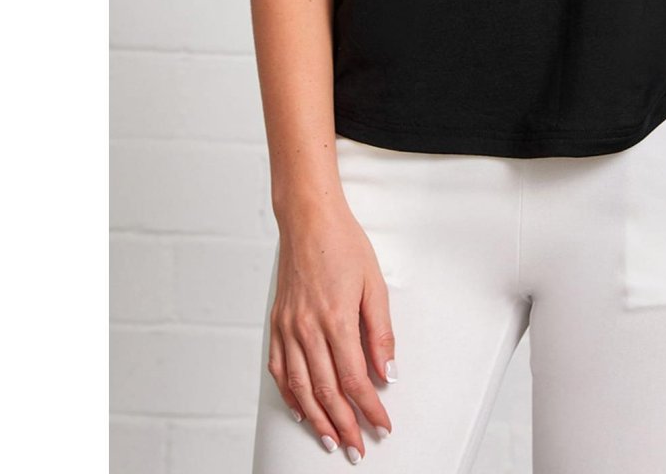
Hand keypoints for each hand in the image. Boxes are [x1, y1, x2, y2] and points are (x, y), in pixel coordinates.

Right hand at [268, 206, 396, 461]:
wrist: (308, 220)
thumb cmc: (343, 244)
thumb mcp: (375, 284)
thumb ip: (380, 332)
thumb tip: (388, 370)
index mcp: (336, 318)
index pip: (354, 378)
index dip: (369, 407)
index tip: (381, 424)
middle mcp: (307, 328)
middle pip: (327, 391)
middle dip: (344, 424)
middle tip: (357, 446)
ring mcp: (288, 328)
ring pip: (301, 387)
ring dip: (317, 419)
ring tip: (330, 439)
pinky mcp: (277, 324)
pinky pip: (280, 370)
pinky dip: (291, 396)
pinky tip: (302, 410)